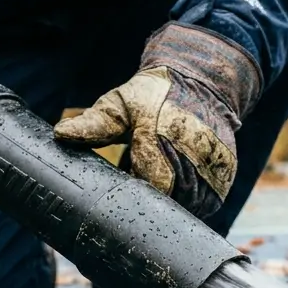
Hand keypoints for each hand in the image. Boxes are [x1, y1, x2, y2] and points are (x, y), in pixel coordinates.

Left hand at [55, 24, 260, 217]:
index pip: (147, 191)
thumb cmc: (154, 94)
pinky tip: (177, 188)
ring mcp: (213, 167)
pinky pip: (207, 204)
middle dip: (151, 203)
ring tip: (159, 186)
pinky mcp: (226, 173)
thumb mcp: (120, 104)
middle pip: (168, 203)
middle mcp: (191, 156)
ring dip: (173, 204)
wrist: (201, 80)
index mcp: (160, 141)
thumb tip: (61, 134)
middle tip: (137, 193)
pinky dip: (192, 202)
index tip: (123, 193)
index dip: (134, 198)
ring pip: (189, 207)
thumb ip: (93, 124)